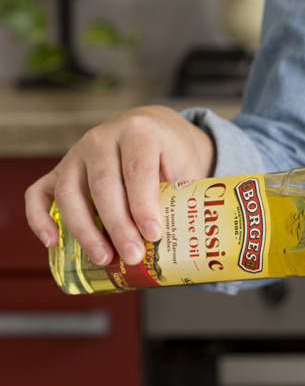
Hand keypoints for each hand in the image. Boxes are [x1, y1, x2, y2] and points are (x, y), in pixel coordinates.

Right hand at [25, 105, 215, 265]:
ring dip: (84, 230)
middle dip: (118, 225)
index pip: (137, 170)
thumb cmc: (170, 153)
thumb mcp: (185, 165)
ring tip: (104, 258)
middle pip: (104, 185)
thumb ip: (182, 196)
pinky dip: (39, 218)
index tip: (153, 234)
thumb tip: (185, 243)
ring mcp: (76, 154)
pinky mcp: (60, 170)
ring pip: (70, 193)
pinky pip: (39, 193)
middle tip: (133, 255)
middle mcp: (102, 139)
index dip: (144, 204)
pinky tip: (52, 243)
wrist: (152, 127)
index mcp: (138, 132)